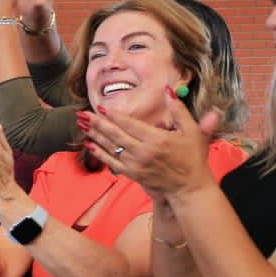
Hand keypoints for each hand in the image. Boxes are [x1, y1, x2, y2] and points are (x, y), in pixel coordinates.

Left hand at [80, 89, 220, 197]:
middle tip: (83, 114)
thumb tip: (168, 90)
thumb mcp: (192, 130)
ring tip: (82, 125)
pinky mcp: (132, 174)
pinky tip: (89, 144)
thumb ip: (178, 110)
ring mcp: (136, 165)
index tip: (100, 107)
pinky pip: (111, 162)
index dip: (114, 116)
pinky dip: (99, 153)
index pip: (130, 125)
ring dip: (95, 135)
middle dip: (98, 123)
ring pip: (111, 147)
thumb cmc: (193, 157)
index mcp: (157, 139)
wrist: (190, 186)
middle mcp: (143, 152)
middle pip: (115, 135)